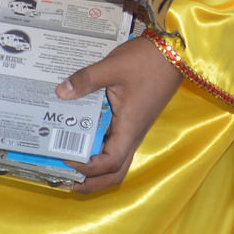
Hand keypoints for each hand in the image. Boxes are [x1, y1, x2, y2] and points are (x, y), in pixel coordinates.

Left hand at [55, 33, 182, 192]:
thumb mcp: (112, 67)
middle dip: (91, 183)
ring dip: (94, 171)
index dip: (88, 169)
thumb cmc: (146, 60)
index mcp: (130, 128)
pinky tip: (77, 141)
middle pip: (115, 173)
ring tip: (67, 168)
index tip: (65, 159)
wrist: (172, 50)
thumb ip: (86, 80)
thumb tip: (60, 92)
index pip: (110, 163)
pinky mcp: (130, 120)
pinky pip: (114, 144)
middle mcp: (132, 134)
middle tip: (64, 181)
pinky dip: (97, 150)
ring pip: (116, 162)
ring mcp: (132, 129)